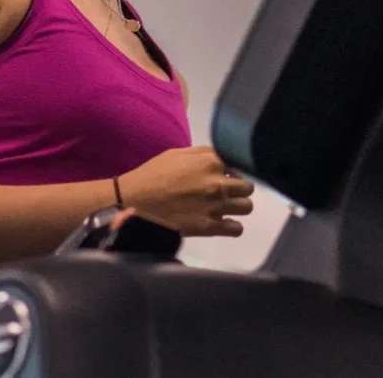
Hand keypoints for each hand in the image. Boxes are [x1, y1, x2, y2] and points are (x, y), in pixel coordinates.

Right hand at [117, 146, 254, 237]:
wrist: (134, 201)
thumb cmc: (153, 174)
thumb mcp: (177, 154)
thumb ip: (203, 153)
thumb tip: (223, 157)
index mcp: (211, 161)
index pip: (241, 164)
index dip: (234, 170)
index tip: (226, 175)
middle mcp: (218, 183)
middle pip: (248, 187)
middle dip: (238, 189)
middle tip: (224, 192)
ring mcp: (216, 206)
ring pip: (247, 207)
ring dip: (237, 207)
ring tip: (223, 208)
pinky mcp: (210, 227)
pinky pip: (237, 229)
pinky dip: (232, 227)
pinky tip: (221, 223)